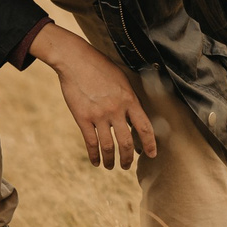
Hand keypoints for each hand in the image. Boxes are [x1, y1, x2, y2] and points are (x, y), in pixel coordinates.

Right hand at [33, 24, 155, 168]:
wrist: (75, 60)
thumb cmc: (99, 67)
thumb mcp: (121, 79)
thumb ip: (129, 98)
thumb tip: (134, 117)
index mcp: (129, 100)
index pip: (145, 127)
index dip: (150, 144)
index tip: (151, 155)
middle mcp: (116, 110)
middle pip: (127, 142)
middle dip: (128, 158)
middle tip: (127, 165)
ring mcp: (99, 115)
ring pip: (109, 146)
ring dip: (110, 160)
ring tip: (110, 166)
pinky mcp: (83, 118)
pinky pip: (91, 142)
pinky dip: (94, 155)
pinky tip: (95, 162)